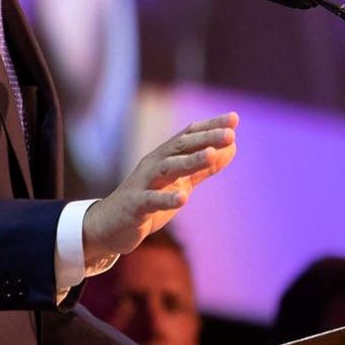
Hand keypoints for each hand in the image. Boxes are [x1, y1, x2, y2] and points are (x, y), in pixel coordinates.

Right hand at [82, 115, 238, 261]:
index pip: (189, 136)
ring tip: (211, 155)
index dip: (210, 127)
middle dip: (205, 139)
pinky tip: (183, 198)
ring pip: (167, 168)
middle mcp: (154, 164)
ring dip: (190, 161)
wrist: (111, 225)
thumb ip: (203, 167)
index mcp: (165, 157)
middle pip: (181, 147)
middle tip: (230, 134)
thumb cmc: (148, 199)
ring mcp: (143, 183)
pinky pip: (151, 200)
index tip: (234, 119)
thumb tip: (233, 148)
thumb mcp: (179, 182)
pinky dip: (166, 198)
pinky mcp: (135, 205)